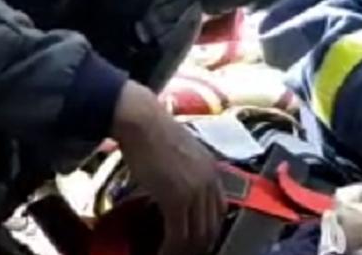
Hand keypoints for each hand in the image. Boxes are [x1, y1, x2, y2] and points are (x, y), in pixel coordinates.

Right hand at [112, 81, 224, 254]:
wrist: (142, 121)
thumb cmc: (154, 131)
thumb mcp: (182, 152)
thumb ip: (188, 172)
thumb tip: (178, 191)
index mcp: (213, 171)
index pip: (219, 211)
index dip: (208, 230)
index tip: (196, 241)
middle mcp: (209, 182)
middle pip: (211, 226)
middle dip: (199, 246)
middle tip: (184, 253)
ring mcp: (195, 191)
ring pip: (196, 234)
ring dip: (185, 251)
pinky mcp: (176, 198)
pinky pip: (178, 234)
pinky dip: (170, 249)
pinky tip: (161, 253)